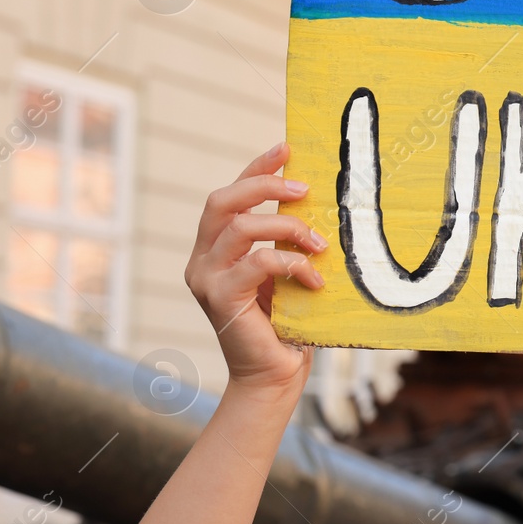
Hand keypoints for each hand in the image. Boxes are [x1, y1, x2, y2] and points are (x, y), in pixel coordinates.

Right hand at [184, 143, 326, 394]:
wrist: (275, 376)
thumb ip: (287, 242)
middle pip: (222, 201)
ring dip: (288, 228)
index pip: (230, 196)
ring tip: (320, 244)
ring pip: (240, 227)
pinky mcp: (220, 298)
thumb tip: (318, 201)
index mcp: (215, 248)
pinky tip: (315, 278)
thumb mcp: (287, 273)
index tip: (287, 148)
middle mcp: (202, 259)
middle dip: (264, 185)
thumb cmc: (288, 323)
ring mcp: (206, 279)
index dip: (256, 168)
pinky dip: (292, 263)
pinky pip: (258, 262)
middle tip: (305, 188)